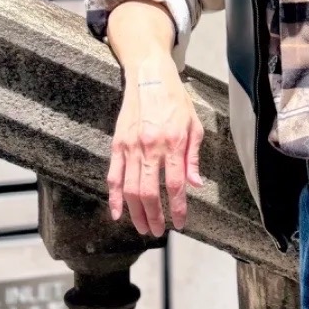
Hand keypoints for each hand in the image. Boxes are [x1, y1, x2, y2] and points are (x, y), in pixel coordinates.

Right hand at [106, 69, 204, 236]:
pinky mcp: (118, 144)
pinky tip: (118, 213)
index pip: (175, 185)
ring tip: (143, 227)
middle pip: (149, 192)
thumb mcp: (194, 125)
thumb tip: (195, 184)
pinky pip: (114, 176)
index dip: (177, 208)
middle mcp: (151, 147)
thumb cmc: (175, 101)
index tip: (180, 222)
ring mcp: (131, 147)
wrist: (149, 77)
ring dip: (136, 212)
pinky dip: (114, 197)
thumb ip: (193, 157)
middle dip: (154, 216)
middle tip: (159, 231)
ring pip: (130, 188)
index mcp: (173, 143)